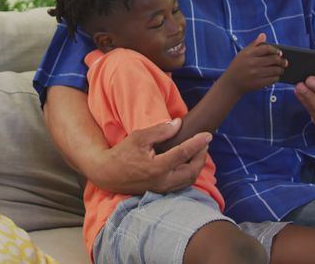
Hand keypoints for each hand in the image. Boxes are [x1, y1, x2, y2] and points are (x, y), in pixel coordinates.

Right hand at [97, 119, 211, 194]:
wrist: (107, 174)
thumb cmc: (121, 153)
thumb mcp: (139, 137)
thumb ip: (160, 131)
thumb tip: (178, 124)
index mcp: (157, 167)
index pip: (184, 153)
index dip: (198, 143)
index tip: (208, 135)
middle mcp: (162, 181)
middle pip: (192, 171)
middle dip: (201, 157)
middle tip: (204, 144)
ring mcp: (162, 189)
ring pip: (188, 180)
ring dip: (197, 166)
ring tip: (198, 152)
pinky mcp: (160, 191)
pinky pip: (181, 184)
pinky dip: (189, 173)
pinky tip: (188, 162)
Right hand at [220, 33, 286, 95]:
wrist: (231, 83)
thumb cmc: (238, 66)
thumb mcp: (243, 53)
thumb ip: (254, 44)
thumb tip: (263, 35)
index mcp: (249, 54)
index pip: (267, 49)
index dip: (276, 50)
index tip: (280, 52)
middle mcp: (252, 63)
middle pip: (273, 59)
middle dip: (281, 60)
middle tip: (284, 62)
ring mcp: (255, 74)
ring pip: (275, 70)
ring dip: (280, 70)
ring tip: (281, 69)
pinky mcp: (258, 83)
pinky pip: (273, 79)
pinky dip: (276, 77)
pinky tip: (276, 76)